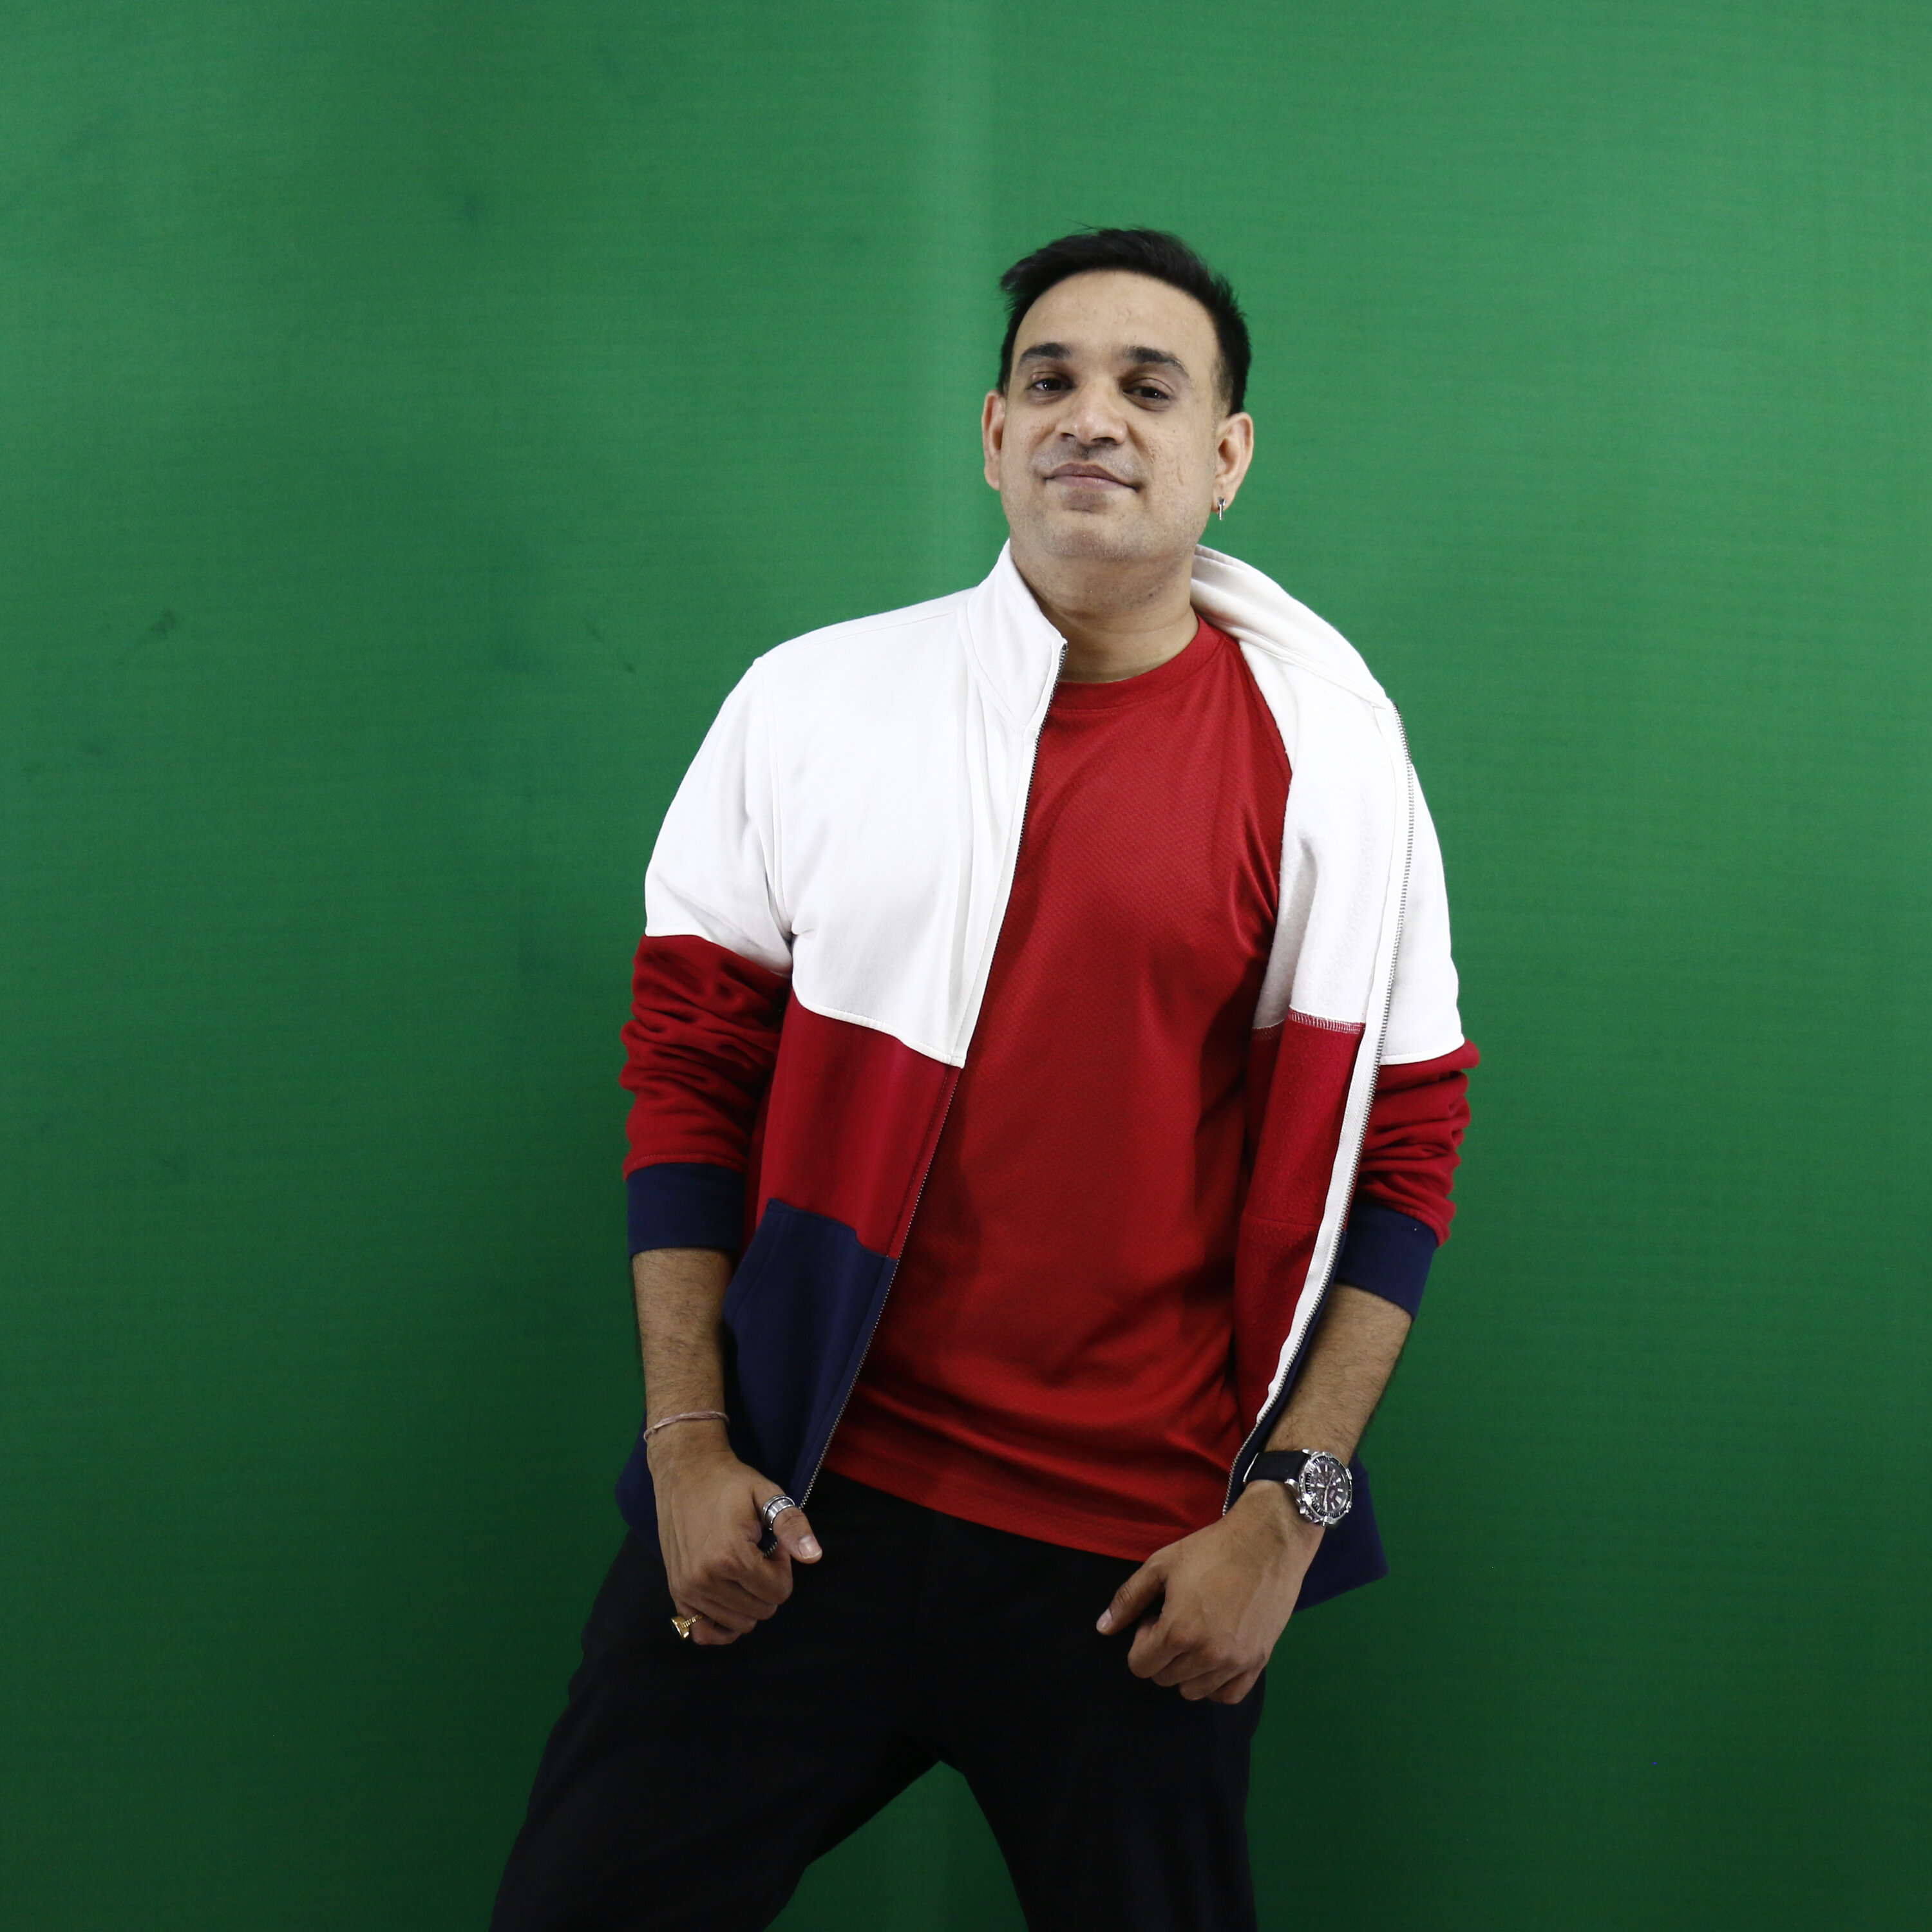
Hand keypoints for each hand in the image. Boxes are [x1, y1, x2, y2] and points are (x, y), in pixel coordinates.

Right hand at [649, 1426, 821, 1646]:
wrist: (685, 1472)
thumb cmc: (729, 1484)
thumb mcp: (767, 1495)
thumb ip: (792, 1526)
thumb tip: (814, 1557)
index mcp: (730, 1557)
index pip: (778, 1592)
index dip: (781, 1567)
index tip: (769, 1542)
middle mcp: (705, 1579)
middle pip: (761, 1610)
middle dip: (767, 1584)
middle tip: (755, 1552)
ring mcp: (688, 1590)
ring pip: (739, 1623)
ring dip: (747, 1599)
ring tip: (739, 1564)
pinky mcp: (677, 1593)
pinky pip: (703, 1631)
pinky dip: (721, 1624)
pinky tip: (728, 1599)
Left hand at [1096, 1484, 1318, 1702]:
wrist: (1266, 1542)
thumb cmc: (1211, 1549)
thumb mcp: (1161, 1565)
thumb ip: (1128, 1599)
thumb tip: (1102, 1629)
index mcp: (1179, 1632)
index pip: (1140, 1666)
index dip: (1141, 1641)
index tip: (1156, 1617)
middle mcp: (1207, 1655)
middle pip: (1164, 1678)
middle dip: (1162, 1652)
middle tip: (1177, 1619)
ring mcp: (1236, 1663)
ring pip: (1193, 1691)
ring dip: (1186, 1668)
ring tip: (1198, 1633)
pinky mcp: (1258, 1662)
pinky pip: (1228, 1695)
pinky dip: (1215, 1684)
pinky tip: (1215, 1656)